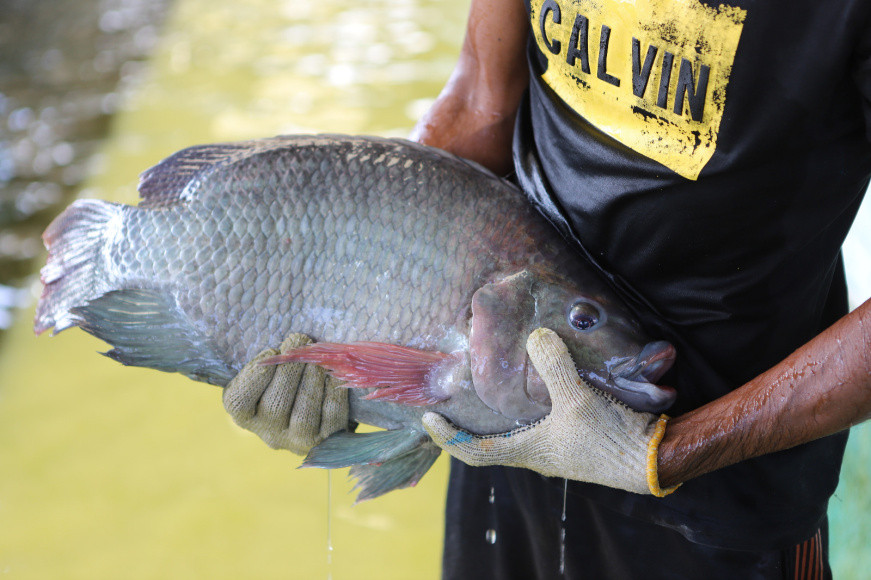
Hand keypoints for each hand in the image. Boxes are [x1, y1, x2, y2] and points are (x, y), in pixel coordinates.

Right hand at [223, 334, 348, 454]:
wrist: (317, 411)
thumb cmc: (285, 382)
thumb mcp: (268, 373)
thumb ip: (269, 362)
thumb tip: (291, 343)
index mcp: (246, 417)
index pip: (239, 402)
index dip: (255, 376)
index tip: (271, 351)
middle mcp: (269, 434)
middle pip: (275, 405)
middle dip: (289, 369)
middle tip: (299, 341)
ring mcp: (298, 440)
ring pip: (304, 413)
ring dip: (311, 380)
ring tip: (315, 358)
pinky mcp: (326, 440)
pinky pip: (330, 415)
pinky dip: (332, 391)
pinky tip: (332, 373)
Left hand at [422, 328, 678, 495]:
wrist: (653, 460)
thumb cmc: (609, 439)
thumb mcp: (578, 399)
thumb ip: (554, 367)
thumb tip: (536, 335)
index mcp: (527, 451)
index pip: (472, 452)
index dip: (446, 438)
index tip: (427, 420)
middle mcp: (536, 455)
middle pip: (489, 443)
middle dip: (468, 423)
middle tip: (454, 397)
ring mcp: (555, 450)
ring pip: (515, 433)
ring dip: (498, 415)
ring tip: (488, 385)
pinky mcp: (574, 441)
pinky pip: (540, 425)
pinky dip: (528, 408)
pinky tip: (536, 386)